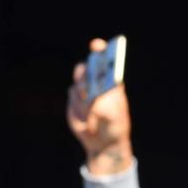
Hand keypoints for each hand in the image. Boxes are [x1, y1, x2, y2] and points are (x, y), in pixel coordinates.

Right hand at [68, 39, 133, 175]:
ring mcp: (84, 90)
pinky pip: (72, 97)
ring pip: (78, 84)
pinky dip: (78, 108)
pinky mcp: (74, 99)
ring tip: (91, 115)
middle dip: (85, 74)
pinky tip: (86, 121)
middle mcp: (97, 82)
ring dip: (83, 99)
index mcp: (112, 82)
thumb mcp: (115, 121)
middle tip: (89, 86)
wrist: (103, 142)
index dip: (101, 50)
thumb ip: (108, 111)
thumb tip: (97, 102)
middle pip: (87, 68)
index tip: (98, 45)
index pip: (106, 60)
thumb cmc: (114, 127)